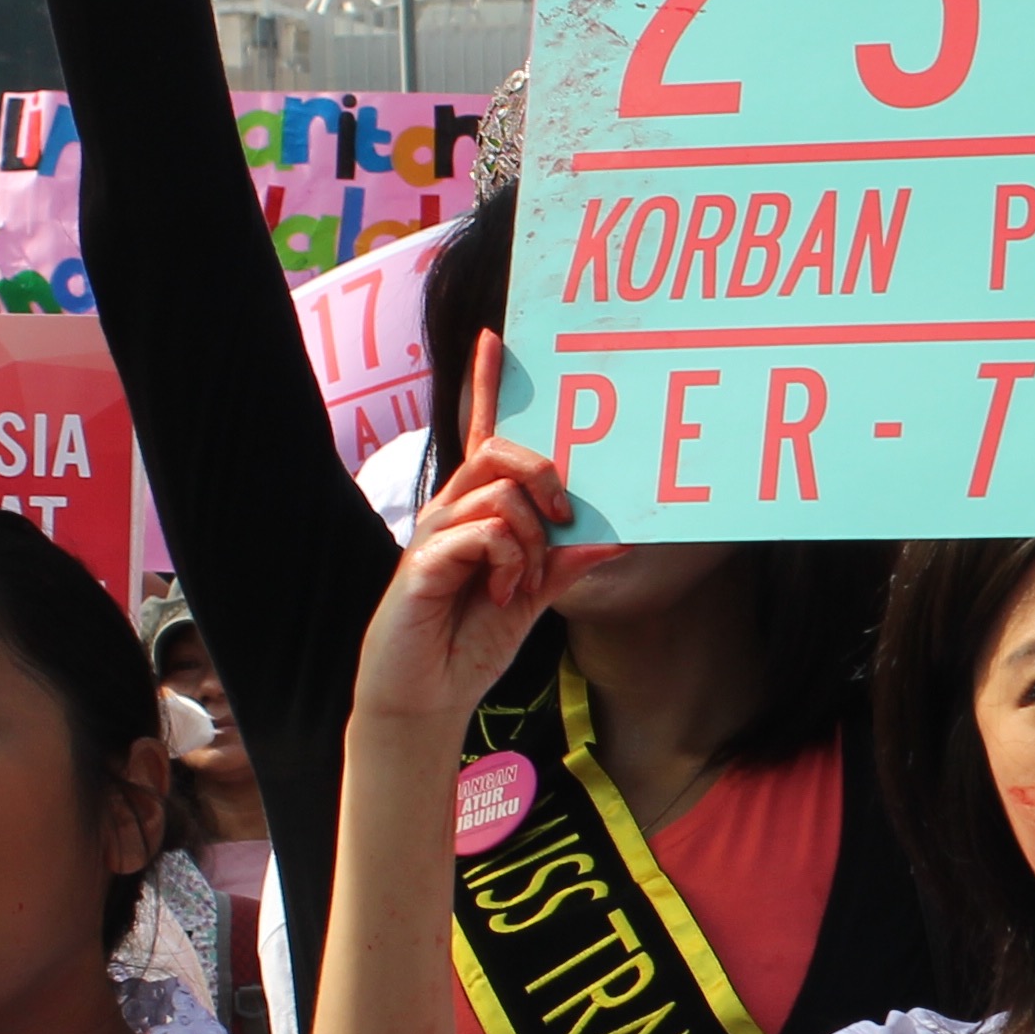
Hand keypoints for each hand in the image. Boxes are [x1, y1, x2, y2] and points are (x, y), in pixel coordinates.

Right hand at [362, 338, 604, 729]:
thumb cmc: (469, 642)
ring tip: (515, 585)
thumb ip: (563, 566)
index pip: (482, 435)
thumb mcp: (530, 599)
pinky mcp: (421, 562)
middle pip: (500, 452)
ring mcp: (432, 534)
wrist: (426, 696)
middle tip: (563, 521)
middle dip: (544, 477)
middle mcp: (450, 511)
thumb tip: (613, 539)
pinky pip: (482, 534)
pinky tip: (496, 595)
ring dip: (529, 543)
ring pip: (500, 496)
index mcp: (475, 511)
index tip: (493, 337)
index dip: (485, 385)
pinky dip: (506, 564)